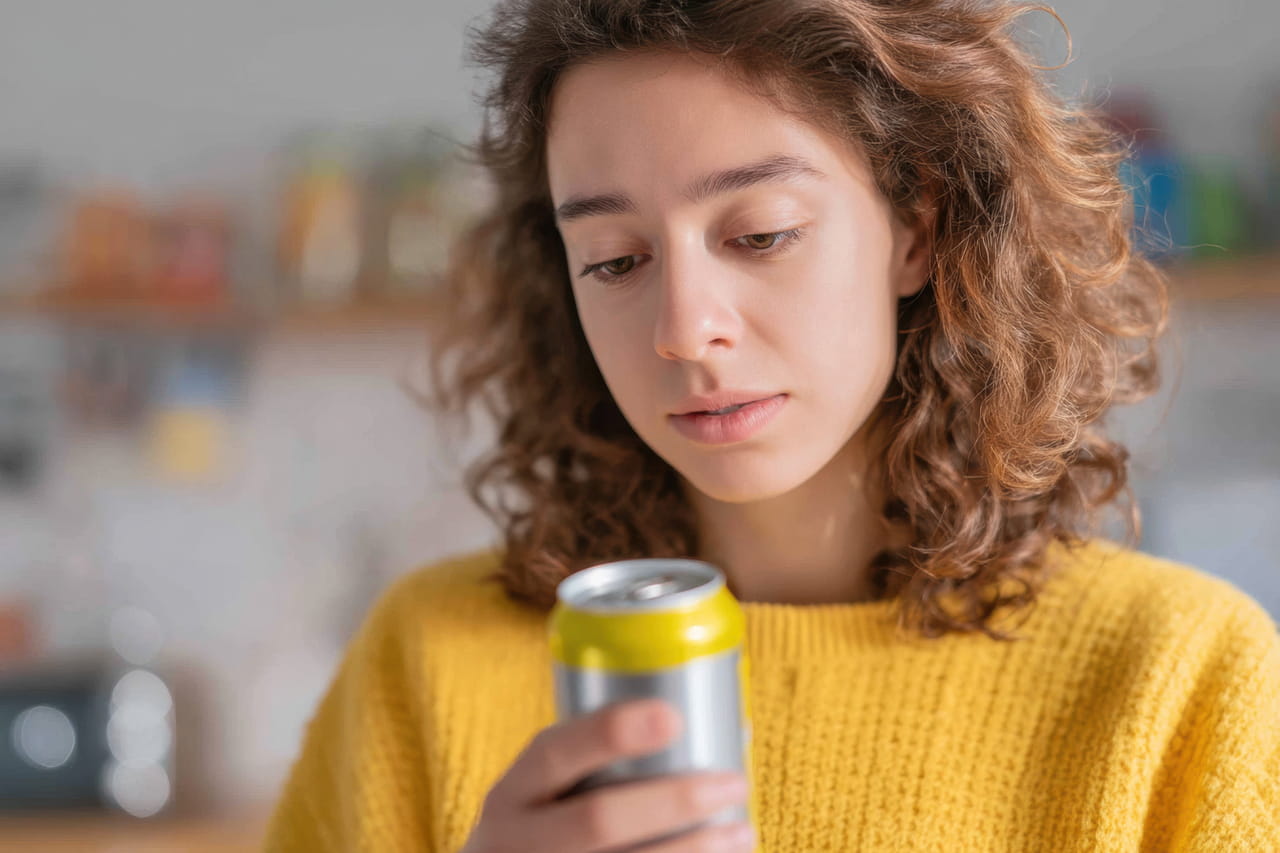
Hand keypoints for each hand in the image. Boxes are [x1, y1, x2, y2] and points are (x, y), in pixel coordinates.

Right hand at [459, 696, 753, 852]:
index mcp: (512, 794)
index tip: (673, 716)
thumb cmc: (550, 830)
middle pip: (596, 820)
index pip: (554, 753)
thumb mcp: (547, 795)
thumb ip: (602, 766)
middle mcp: (516, 842)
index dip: (610, 733)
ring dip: (692, 850)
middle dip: (672, 800)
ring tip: (741, 830)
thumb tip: (726, 730)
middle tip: (733, 783)